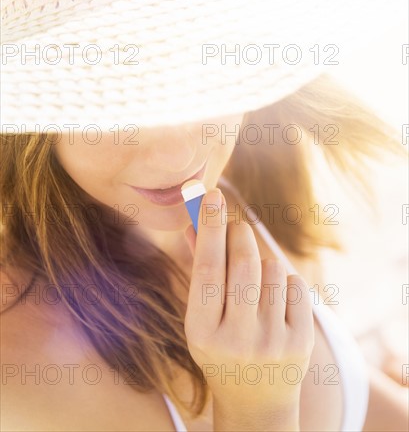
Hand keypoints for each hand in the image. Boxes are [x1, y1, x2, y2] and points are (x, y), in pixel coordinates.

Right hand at [184, 188, 314, 413]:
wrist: (255, 402)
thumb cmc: (220, 348)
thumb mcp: (201, 317)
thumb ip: (198, 270)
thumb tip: (193, 223)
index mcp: (202, 333)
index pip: (207, 269)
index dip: (209, 227)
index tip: (212, 195)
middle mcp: (237, 339)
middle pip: (244, 262)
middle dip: (239, 234)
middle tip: (236, 228)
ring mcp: (272, 342)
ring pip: (271, 269)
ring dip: (261, 263)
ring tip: (254, 283)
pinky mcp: (301, 342)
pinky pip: (294, 284)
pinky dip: (282, 282)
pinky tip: (273, 302)